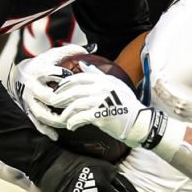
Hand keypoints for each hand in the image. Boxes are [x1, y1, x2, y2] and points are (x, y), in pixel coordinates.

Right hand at [6, 44, 86, 138]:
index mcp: (38, 71)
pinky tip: (55, 136)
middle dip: (62, 102)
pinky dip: (45, 130)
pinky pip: (35, 123)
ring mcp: (29, 100)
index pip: (49, 73)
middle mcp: (32, 87)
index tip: (74, 79)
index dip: (62, 76)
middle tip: (77, 106)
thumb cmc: (40, 65)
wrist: (20, 75)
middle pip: (47, 97)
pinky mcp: (27, 110)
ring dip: (54, 120)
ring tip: (68, 123)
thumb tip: (86, 50)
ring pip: (41, 113)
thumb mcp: (51, 56)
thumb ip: (68, 52)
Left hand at [32, 63, 158, 147]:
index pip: (77, 78)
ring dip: (66, 113)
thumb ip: (97, 74)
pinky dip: (73, 122)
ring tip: (62, 119)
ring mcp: (101, 101)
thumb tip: (83, 64)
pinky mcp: (101, 115)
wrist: (139, 122)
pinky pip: (81, 118)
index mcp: (103, 80)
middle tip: (53, 103)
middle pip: (73, 91)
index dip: (64, 84)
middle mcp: (101, 88)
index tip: (57, 90)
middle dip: (60, 97)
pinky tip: (71, 126)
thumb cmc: (126, 104)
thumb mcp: (113, 84)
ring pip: (75, 105)